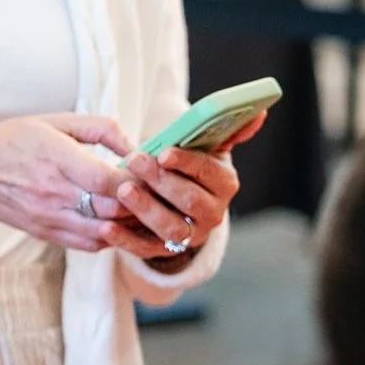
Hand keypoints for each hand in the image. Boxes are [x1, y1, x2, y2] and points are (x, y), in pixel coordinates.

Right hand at [0, 113, 143, 253]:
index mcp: (55, 158)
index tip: (153, 172)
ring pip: (106, 233)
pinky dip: (113, 237)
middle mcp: (53, 193)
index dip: (138, 180)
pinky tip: (123, 224)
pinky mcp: (47, 234)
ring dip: (131, 224)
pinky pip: (91, 244)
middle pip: (112, 210)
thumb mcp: (53, 121)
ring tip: (149, 212)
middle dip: (142, 203)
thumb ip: (98, 128)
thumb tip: (135, 145)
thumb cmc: (12, 141)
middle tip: (162, 194)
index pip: (107, 180)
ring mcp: (50, 218)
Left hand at [112, 115, 260, 263]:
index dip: (186, 163)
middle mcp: (213, 214)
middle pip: (190, 201)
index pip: (208, 173)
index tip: (163, 153)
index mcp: (225, 184)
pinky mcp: (164, 251)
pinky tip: (105, 227)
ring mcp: (190, 236)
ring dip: (146, 209)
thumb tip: (259, 113)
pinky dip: (125, 240)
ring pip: (171, 228)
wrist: (177, 201)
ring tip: (122, 191)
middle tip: (135, 163)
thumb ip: (228, 130)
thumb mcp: (208, 147)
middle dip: (161, 182)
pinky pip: (145, 249)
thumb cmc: (189, 166)